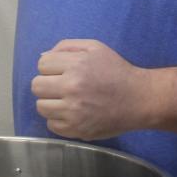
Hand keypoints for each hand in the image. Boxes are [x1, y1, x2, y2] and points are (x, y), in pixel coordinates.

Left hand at [31, 40, 150, 139]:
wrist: (139, 99)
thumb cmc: (117, 70)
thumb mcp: (95, 48)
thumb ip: (67, 47)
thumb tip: (42, 57)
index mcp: (76, 65)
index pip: (42, 65)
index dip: (51, 67)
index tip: (63, 72)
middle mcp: (72, 88)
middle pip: (36, 86)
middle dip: (47, 85)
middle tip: (62, 87)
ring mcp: (73, 111)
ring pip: (41, 107)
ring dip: (51, 103)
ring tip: (67, 101)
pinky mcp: (76, 129)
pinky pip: (51, 125)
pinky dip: (58, 120)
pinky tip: (72, 114)